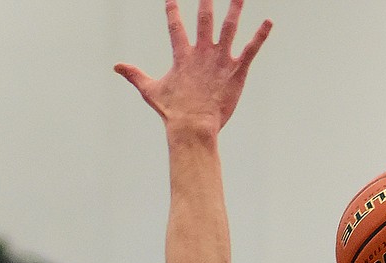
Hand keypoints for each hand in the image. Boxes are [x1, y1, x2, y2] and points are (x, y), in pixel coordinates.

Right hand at [115, 0, 270, 132]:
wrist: (193, 128)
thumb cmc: (173, 112)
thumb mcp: (150, 91)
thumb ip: (135, 74)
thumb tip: (116, 66)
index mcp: (183, 55)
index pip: (176, 26)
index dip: (173, 9)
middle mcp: (202, 52)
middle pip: (205, 18)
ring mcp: (220, 60)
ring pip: (230, 27)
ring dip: (236, 8)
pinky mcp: (236, 71)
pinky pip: (250, 50)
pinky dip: (260, 36)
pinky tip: (268, 22)